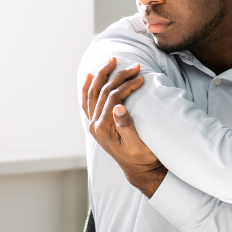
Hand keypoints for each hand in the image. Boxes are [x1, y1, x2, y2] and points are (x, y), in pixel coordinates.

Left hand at [81, 57, 166, 196]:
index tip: (142, 78)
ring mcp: (93, 124)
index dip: (127, 85)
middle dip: (118, 76)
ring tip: (111, 61)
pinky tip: (91, 76)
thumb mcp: (138, 145)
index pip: (112, 98)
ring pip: (92, 93)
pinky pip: (88, 101)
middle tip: (134, 66)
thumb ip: (126, 126)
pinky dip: (88, 87)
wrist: (138, 170)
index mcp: (103, 129)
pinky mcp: (96, 124)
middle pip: (102, 92)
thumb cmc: (142, 158)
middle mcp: (94, 125)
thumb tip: (118, 106)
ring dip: (102, 75)